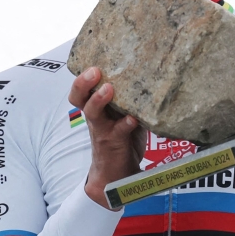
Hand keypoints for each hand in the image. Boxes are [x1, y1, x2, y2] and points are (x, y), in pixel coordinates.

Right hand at [69, 67, 146, 208]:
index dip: (83, 76)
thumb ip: (134, 100)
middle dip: (83, 83)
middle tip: (94, 71)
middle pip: (79, 97)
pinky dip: (126, 123)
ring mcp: (103, 129)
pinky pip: (118, 130)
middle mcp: (97, 117)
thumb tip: (156, 78)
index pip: (83, 88)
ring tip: (108, 89)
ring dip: (99, 100)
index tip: (92, 62)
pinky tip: (133, 119)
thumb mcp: (127, 116)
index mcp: (98, 107)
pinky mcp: (113, 142)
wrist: (117, 173)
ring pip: (92, 112)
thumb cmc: (123, 140)